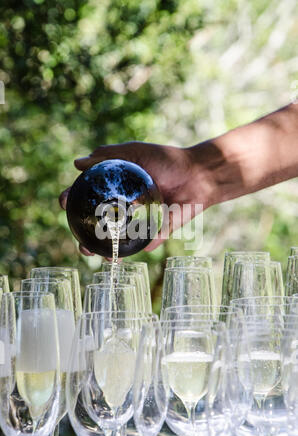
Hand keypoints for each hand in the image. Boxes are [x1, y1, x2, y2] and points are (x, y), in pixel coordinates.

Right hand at [59, 141, 214, 254]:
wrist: (199, 173)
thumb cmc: (167, 160)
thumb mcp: (135, 152)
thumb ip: (108, 155)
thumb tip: (76, 163)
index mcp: (117, 189)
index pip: (90, 198)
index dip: (74, 203)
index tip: (64, 205)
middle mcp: (126, 208)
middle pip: (101, 227)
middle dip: (87, 240)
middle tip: (82, 246)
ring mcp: (141, 222)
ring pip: (121, 241)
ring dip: (110, 252)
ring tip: (105, 258)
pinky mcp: (160, 231)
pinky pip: (150, 241)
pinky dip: (145, 246)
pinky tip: (140, 250)